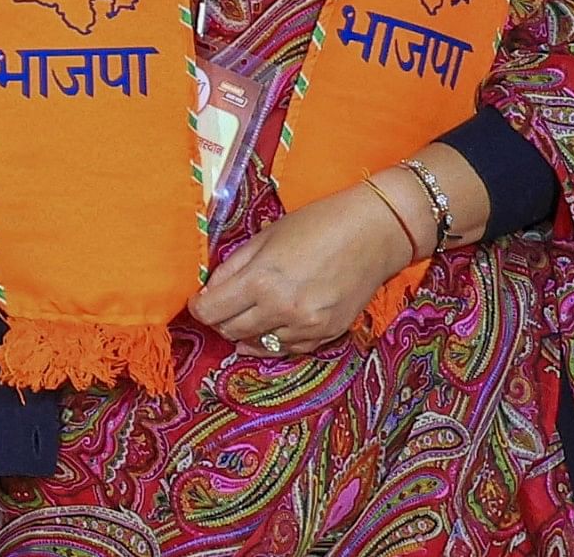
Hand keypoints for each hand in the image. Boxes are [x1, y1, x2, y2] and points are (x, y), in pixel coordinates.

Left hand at [187, 178, 413, 355]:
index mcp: (261, 280)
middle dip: (220, 319)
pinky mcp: (328, 335)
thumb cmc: (316, 225)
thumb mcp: (264, 238)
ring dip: (247, 331)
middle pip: (230, 331)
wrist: (374, 233)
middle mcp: (282, 310)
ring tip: (250, 312)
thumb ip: (233, 267)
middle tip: (224, 304)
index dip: (199, 307)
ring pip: (258, 344)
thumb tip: (209, 291)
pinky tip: (274, 323)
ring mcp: (308, 327)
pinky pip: (289, 349)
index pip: (211, 312)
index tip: (200, 301)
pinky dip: (275, 339)